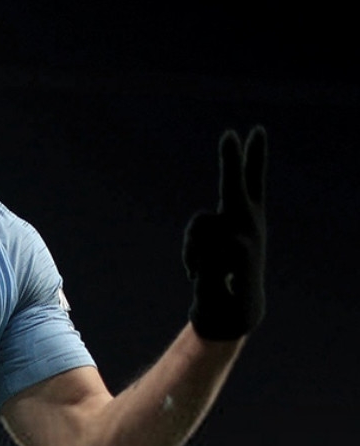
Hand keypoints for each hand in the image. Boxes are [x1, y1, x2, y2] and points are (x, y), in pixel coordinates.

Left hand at [182, 126, 266, 339]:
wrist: (231, 314)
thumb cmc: (220, 277)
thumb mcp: (213, 249)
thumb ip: (209, 229)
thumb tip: (207, 226)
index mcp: (247, 220)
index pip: (251, 182)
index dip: (254, 156)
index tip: (255, 131)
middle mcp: (249, 223)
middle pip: (235, 185)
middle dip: (231, 160)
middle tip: (230, 134)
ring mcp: (244, 236)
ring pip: (201, 223)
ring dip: (190, 247)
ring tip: (200, 268)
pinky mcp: (236, 251)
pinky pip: (202, 245)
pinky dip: (193, 260)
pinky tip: (203, 277)